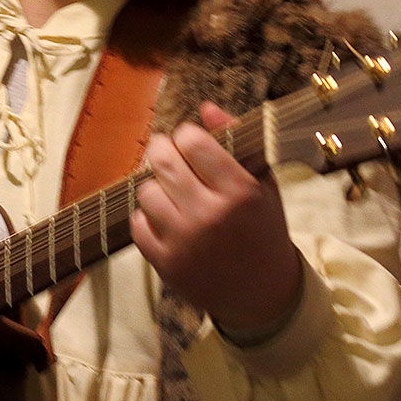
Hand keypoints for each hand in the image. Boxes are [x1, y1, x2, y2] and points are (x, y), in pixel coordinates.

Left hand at [131, 102, 302, 334]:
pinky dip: (147, 217)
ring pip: (146, 191)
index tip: (190, 140)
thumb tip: (205, 108)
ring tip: (171, 189)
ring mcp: (185, 242)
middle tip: (166, 151)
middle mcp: (210, 216)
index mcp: (239, 192)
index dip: (187, 135)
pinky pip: (138, 224)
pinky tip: (165, 217)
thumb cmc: (262, 229)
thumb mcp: (263, 183)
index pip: (194, 142)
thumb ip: (235, 142)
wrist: (262, 292)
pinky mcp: (166, 264)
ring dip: (155, 185)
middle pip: (163, 162)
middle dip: (161, 149)